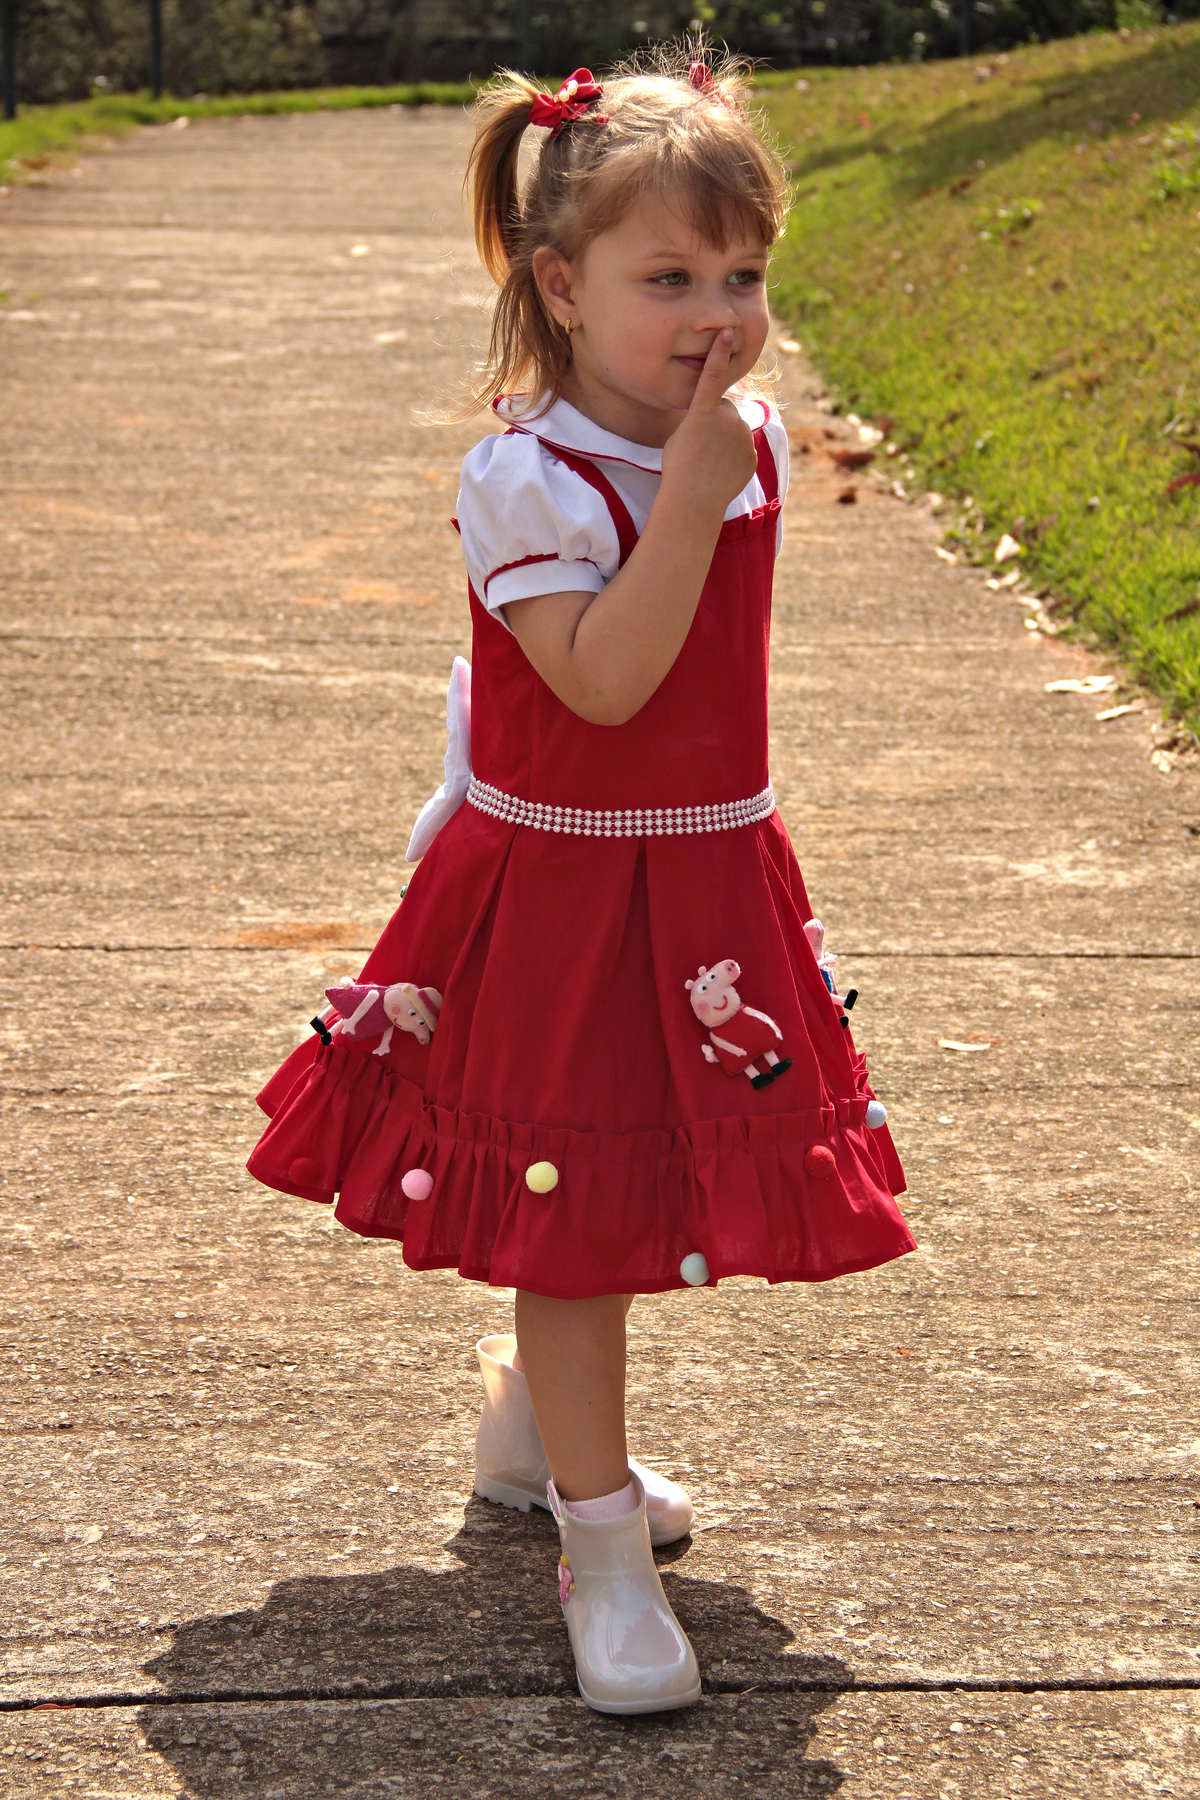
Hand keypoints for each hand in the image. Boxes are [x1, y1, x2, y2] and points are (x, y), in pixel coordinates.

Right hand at [659, 328, 757, 518]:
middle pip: (723, 410)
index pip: (711, 376)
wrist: (694, 501)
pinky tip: (721, 470)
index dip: (718, 352)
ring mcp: (742, 436)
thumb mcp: (679, 436)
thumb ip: (699, 419)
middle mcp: (726, 419)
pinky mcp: (752, 453)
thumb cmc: (678, 468)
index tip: (727, 331)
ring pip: (734, 429)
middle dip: (715, 421)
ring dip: (725, 439)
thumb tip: (714, 416)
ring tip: (710, 461)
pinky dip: (734, 456)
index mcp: (702, 413)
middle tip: (701, 445)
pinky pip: (743, 448)